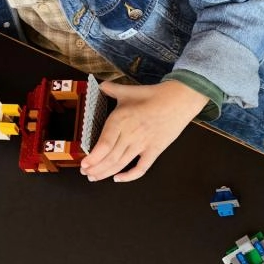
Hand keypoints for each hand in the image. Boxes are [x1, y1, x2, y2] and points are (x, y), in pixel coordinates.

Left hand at [80, 80, 206, 181]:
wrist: (180, 99)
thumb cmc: (154, 94)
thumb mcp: (129, 90)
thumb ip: (112, 89)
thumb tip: (101, 85)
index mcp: (121, 119)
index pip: (104, 144)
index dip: (93, 158)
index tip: (84, 164)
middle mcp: (130, 134)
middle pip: (110, 157)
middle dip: (96, 168)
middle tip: (86, 173)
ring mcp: (143, 144)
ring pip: (121, 164)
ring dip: (106, 173)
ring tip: (95, 177)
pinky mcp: (155, 150)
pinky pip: (141, 168)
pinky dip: (130, 176)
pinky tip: (118, 179)